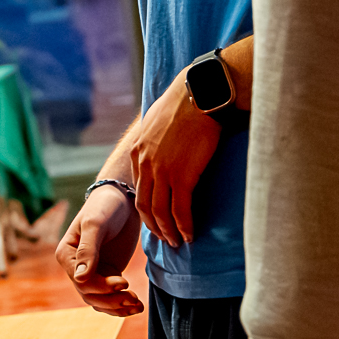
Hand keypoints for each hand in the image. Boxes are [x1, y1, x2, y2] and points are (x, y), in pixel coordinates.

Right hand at [55, 185, 145, 316]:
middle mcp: (75, 267)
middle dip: (112, 300)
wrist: (122, 199)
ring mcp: (92, 272)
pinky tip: (137, 306)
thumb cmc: (105, 207)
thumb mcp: (96, 224)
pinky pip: (111, 296)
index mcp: (67, 254)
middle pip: (90, 295)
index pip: (81, 281)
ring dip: (118, 306)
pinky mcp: (107, 274)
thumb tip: (80, 278)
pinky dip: (122, 304)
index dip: (101, 286)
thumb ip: (88, 250)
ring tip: (137, 305)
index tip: (124, 281)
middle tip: (133, 298)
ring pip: (100, 300)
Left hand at [132, 72, 224, 248]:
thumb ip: (155, 138)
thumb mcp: (158, 120)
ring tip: (177, 242)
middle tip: (164, 238)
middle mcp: (145, 165)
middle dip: (154, 226)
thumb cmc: (185, 103)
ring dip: (169, 231)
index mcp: (138, 152)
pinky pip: (180, 210)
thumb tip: (162, 143)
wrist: (200, 96)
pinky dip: (184, 225)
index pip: (138, 188)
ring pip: (161, 212)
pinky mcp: (183, 176)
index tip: (155, 218)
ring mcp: (163, 172)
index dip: (146, 207)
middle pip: (145, 205)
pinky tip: (190, 234)